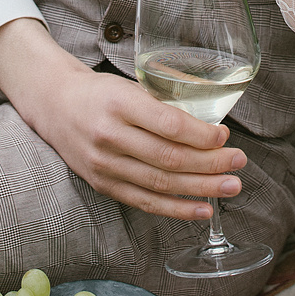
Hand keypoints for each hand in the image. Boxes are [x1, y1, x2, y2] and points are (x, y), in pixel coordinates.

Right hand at [0, 19, 245, 220]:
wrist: (55, 105)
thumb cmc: (101, 92)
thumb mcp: (131, 86)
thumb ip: (165, 106)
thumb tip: (212, 130)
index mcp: (120, 103)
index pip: (168, 124)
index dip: (200, 135)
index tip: (224, 136)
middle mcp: (110, 136)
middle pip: (168, 157)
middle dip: (209, 163)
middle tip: (239, 163)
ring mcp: (104, 164)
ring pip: (160, 183)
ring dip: (201, 188)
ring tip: (231, 186)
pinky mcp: (103, 184)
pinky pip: (145, 201)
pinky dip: (176, 208)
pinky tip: (202, 208)